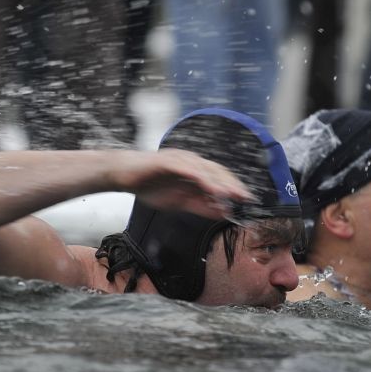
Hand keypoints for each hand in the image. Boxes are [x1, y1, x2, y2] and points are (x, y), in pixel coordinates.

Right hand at [109, 149, 254, 219]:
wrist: (123, 175)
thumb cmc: (150, 185)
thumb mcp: (180, 202)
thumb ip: (201, 206)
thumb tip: (223, 212)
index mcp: (195, 169)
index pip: (220, 177)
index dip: (234, 188)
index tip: (247, 200)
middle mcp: (191, 161)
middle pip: (217, 172)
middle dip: (233, 185)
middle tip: (246, 198)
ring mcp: (180, 159)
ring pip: (205, 170)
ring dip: (220, 182)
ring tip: (232, 194)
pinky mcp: (168, 161)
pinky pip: (188, 169)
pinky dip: (201, 178)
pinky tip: (210, 187)